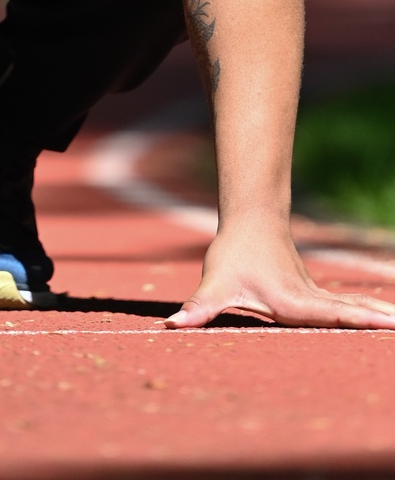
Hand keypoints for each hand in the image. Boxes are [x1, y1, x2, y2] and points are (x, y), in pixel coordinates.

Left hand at [166, 221, 394, 329]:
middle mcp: (307, 298)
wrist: (249, 219)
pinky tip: (384, 316)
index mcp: (290, 301)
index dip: (355, 320)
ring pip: (350, 305)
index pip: (328, 315)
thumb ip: (197, 308)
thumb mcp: (214, 282)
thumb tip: (171, 325)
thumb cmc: (233, 252)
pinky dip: (366, 310)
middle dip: (375, 320)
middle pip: (348, 311)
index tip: (384, 323)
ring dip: (376, 314)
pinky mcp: (313, 292)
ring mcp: (313, 294)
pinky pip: (346, 304)